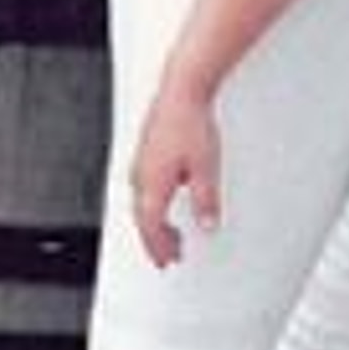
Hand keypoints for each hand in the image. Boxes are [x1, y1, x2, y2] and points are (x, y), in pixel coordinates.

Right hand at [131, 80, 221, 268]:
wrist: (182, 89)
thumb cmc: (191, 123)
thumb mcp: (206, 167)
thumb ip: (206, 200)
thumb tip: (207, 225)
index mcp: (152, 184)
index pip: (151, 228)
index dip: (159, 248)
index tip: (169, 260)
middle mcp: (141, 175)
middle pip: (144, 218)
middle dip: (156, 239)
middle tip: (171, 255)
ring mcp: (141, 161)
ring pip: (143, 203)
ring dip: (155, 222)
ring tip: (171, 233)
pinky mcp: (146, 150)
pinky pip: (145, 187)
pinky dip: (154, 203)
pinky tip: (167, 199)